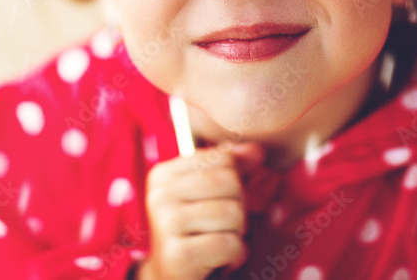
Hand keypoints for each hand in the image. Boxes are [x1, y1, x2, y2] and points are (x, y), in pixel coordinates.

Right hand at [136, 141, 263, 279]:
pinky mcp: (178, 255)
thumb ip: (231, 168)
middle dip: (238, 207)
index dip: (234, 181)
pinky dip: (235, 255)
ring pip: (233, 212)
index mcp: (164, 175)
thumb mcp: (209, 196)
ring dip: (237, 233)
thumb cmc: (194, 233)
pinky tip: (218, 260)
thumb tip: (256, 150)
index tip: (219, 201)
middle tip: (221, 226)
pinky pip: (230, 244)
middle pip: (229, 181)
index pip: (221, 158)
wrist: (169, 279)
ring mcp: (166, 224)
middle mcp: (160, 195)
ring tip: (217, 242)